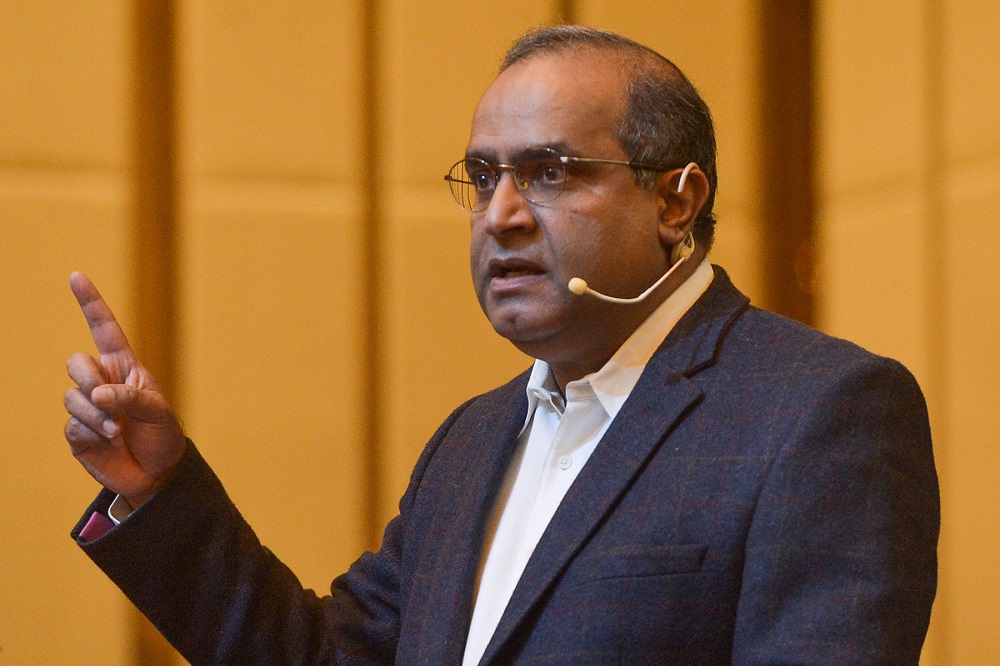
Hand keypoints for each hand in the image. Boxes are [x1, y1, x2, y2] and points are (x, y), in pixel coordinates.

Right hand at [64, 272, 185, 507]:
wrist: (157, 474)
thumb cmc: (163, 437)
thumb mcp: (159, 412)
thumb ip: (131, 398)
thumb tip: (97, 394)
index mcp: (125, 368)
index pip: (104, 329)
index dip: (91, 303)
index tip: (76, 276)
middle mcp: (102, 383)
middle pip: (76, 362)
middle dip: (88, 379)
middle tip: (109, 402)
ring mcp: (87, 407)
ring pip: (72, 396)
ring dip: (96, 414)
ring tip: (119, 430)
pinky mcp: (77, 433)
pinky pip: (72, 424)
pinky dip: (92, 432)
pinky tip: (109, 441)